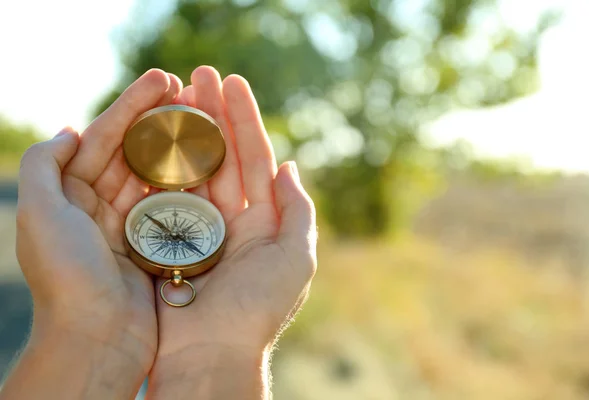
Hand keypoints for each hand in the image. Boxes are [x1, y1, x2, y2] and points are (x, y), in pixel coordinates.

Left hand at [5, 69, 181, 398]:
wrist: (97, 339)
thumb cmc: (67, 275)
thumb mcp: (40, 212)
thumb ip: (44, 164)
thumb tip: (70, 129)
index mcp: (70, 195)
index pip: (104, 137)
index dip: (132, 106)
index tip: (164, 79)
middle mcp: (99, 207)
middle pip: (134, 150)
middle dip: (160, 119)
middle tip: (192, 90)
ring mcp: (130, 226)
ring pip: (158, 175)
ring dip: (179, 146)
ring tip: (205, 118)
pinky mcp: (155, 246)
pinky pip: (175, 205)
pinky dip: (190, 182)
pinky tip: (209, 161)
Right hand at [146, 67, 316, 397]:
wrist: (211, 355)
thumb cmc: (258, 310)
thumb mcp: (296, 259)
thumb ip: (298, 212)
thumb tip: (290, 166)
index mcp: (262, 219)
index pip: (254, 157)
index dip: (244, 119)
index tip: (232, 83)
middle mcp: (230, 218)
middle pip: (220, 155)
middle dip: (211, 114)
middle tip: (198, 75)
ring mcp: (195, 226)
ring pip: (189, 168)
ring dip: (182, 131)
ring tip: (173, 93)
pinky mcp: (165, 239)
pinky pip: (160, 195)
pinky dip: (155, 165)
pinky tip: (149, 134)